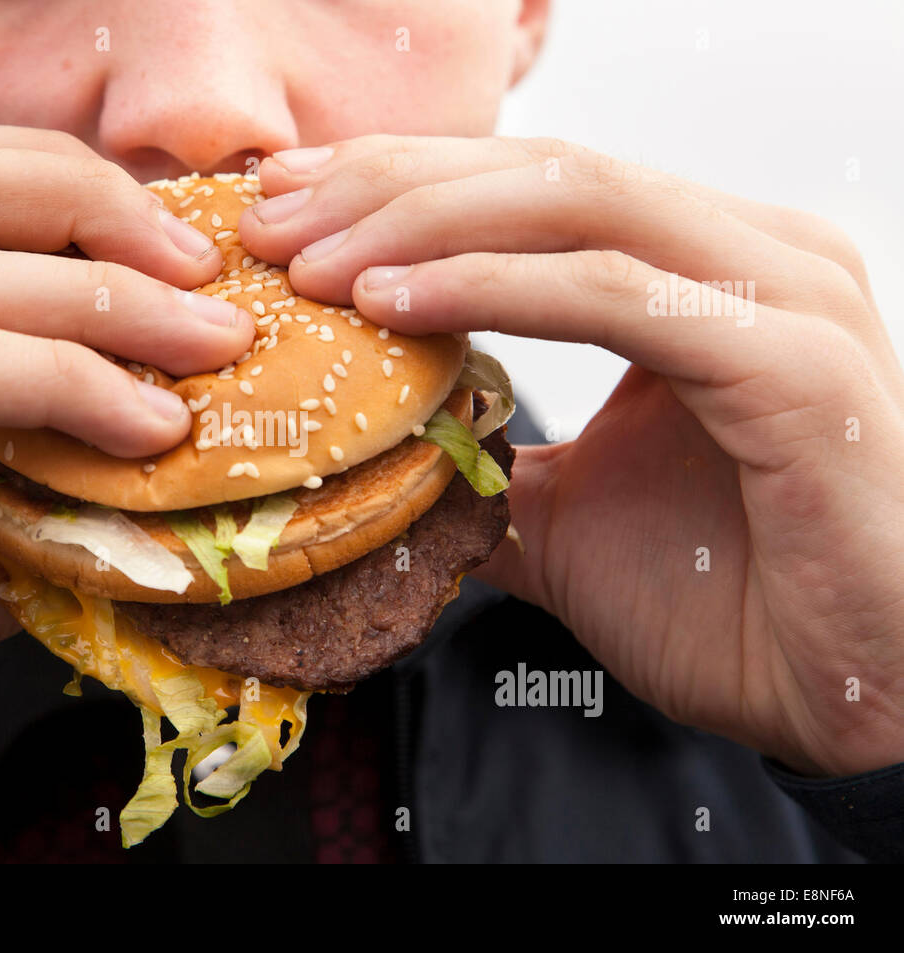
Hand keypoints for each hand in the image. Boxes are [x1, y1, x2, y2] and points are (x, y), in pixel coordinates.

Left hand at [240, 134, 903, 776]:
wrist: (842, 699)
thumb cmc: (726, 603)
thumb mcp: (564, 518)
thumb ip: (482, 467)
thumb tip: (377, 461)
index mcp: (701, 272)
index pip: (530, 188)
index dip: (400, 184)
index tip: (291, 211)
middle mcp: (750, 256)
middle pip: (541, 173)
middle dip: (390, 190)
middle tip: (275, 227)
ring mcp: (782, 296)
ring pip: (575, 204)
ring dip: (424, 226)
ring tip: (314, 265)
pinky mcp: (793, 361)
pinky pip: (616, 293)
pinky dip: (492, 289)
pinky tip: (395, 302)